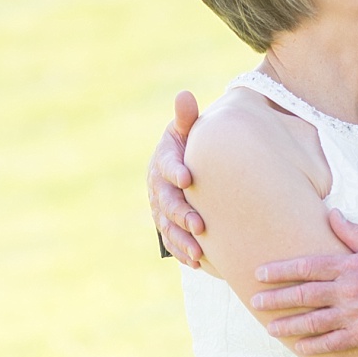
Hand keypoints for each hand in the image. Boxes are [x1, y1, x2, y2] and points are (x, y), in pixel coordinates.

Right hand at [148, 91, 204, 266]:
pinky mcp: (167, 225)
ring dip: (182, 239)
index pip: (166, 164)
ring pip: (167, 226)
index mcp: (164, 159)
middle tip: (198, 224)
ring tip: (199, 251)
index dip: (174, 171)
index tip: (188, 178)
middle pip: (165, 201)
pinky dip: (182, 252)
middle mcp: (158, 185)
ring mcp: (160, 208)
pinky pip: (172, 241)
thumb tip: (184, 95)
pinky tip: (198, 261)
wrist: (186, 167)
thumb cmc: (191, 144)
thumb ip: (186, 117)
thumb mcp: (188, 129)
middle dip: (180, 214)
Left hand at [248, 209, 357, 354]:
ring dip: (289, 325)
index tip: (260, 273)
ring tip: (270, 328)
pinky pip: (333, 342)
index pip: (307, 266)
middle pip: (304, 293)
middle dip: (277, 298)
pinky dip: (315, 346)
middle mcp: (348, 289)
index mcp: (349, 266)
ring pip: (313, 320)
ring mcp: (354, 314)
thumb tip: (332, 213)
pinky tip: (299, 348)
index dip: (281, 270)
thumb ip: (352, 233)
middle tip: (255, 302)